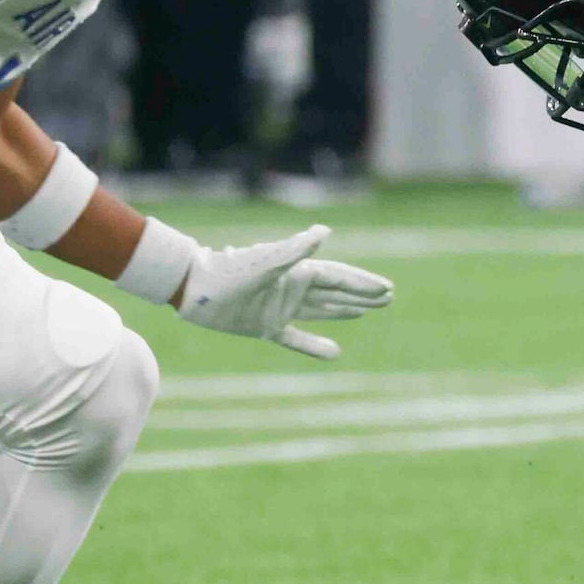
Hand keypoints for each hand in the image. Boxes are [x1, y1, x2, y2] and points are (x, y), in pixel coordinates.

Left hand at [174, 224, 393, 359]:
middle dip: (362, 294)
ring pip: (322, 310)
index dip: (363, 283)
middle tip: (388, 297)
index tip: (386, 288)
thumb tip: (325, 231)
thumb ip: (296, 249)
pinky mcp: (266, 326)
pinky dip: (315, 345)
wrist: (194, 290)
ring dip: (345, 310)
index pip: (338, 278)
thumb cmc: (229, 272)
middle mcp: (293, 289)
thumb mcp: (266, 262)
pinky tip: (333, 353)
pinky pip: (296, 338)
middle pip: (336, 292)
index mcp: (297, 273)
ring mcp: (281, 308)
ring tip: (367, 310)